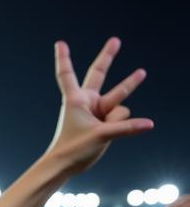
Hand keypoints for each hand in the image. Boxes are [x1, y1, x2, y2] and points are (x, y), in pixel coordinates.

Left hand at [45, 37, 151, 176]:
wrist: (65, 166)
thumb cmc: (72, 149)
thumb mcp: (100, 136)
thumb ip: (125, 128)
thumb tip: (148, 124)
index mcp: (75, 100)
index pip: (67, 74)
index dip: (64, 58)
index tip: (59, 43)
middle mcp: (86, 101)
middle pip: (98, 73)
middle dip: (107, 56)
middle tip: (115, 40)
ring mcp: (96, 110)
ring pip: (118, 99)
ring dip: (127, 90)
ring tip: (142, 72)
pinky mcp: (104, 120)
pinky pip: (121, 117)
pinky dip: (120, 125)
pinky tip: (111, 132)